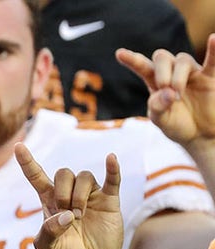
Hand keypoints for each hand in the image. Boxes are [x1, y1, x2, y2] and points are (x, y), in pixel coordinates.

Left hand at [15, 143, 124, 248]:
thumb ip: (48, 232)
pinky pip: (112, 179)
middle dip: (62, 191)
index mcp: (49, 201)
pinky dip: (112, 169)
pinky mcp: (109, 200)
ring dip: (79, 195)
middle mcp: (69, 193)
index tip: (18, 146)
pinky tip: (111, 158)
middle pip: (63, 173)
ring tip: (79, 216)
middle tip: (66, 214)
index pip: (37, 176)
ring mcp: (90, 195)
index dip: (28, 162)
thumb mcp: (48, 248)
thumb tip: (65, 216)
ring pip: (83, 176)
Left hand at [117, 34, 214, 148]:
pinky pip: (212, 61)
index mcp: (156, 82)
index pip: (143, 67)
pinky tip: (213, 38)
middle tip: (163, 87)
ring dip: (178, 76)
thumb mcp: (161, 120)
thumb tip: (168, 92)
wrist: (200, 135)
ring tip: (177, 94)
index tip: (120, 53)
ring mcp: (191, 73)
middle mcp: (173, 73)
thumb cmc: (177, 125)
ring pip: (182, 60)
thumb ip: (158, 107)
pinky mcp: (209, 77)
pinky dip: (214, 50)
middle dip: (161, 71)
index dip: (132, 60)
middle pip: (162, 57)